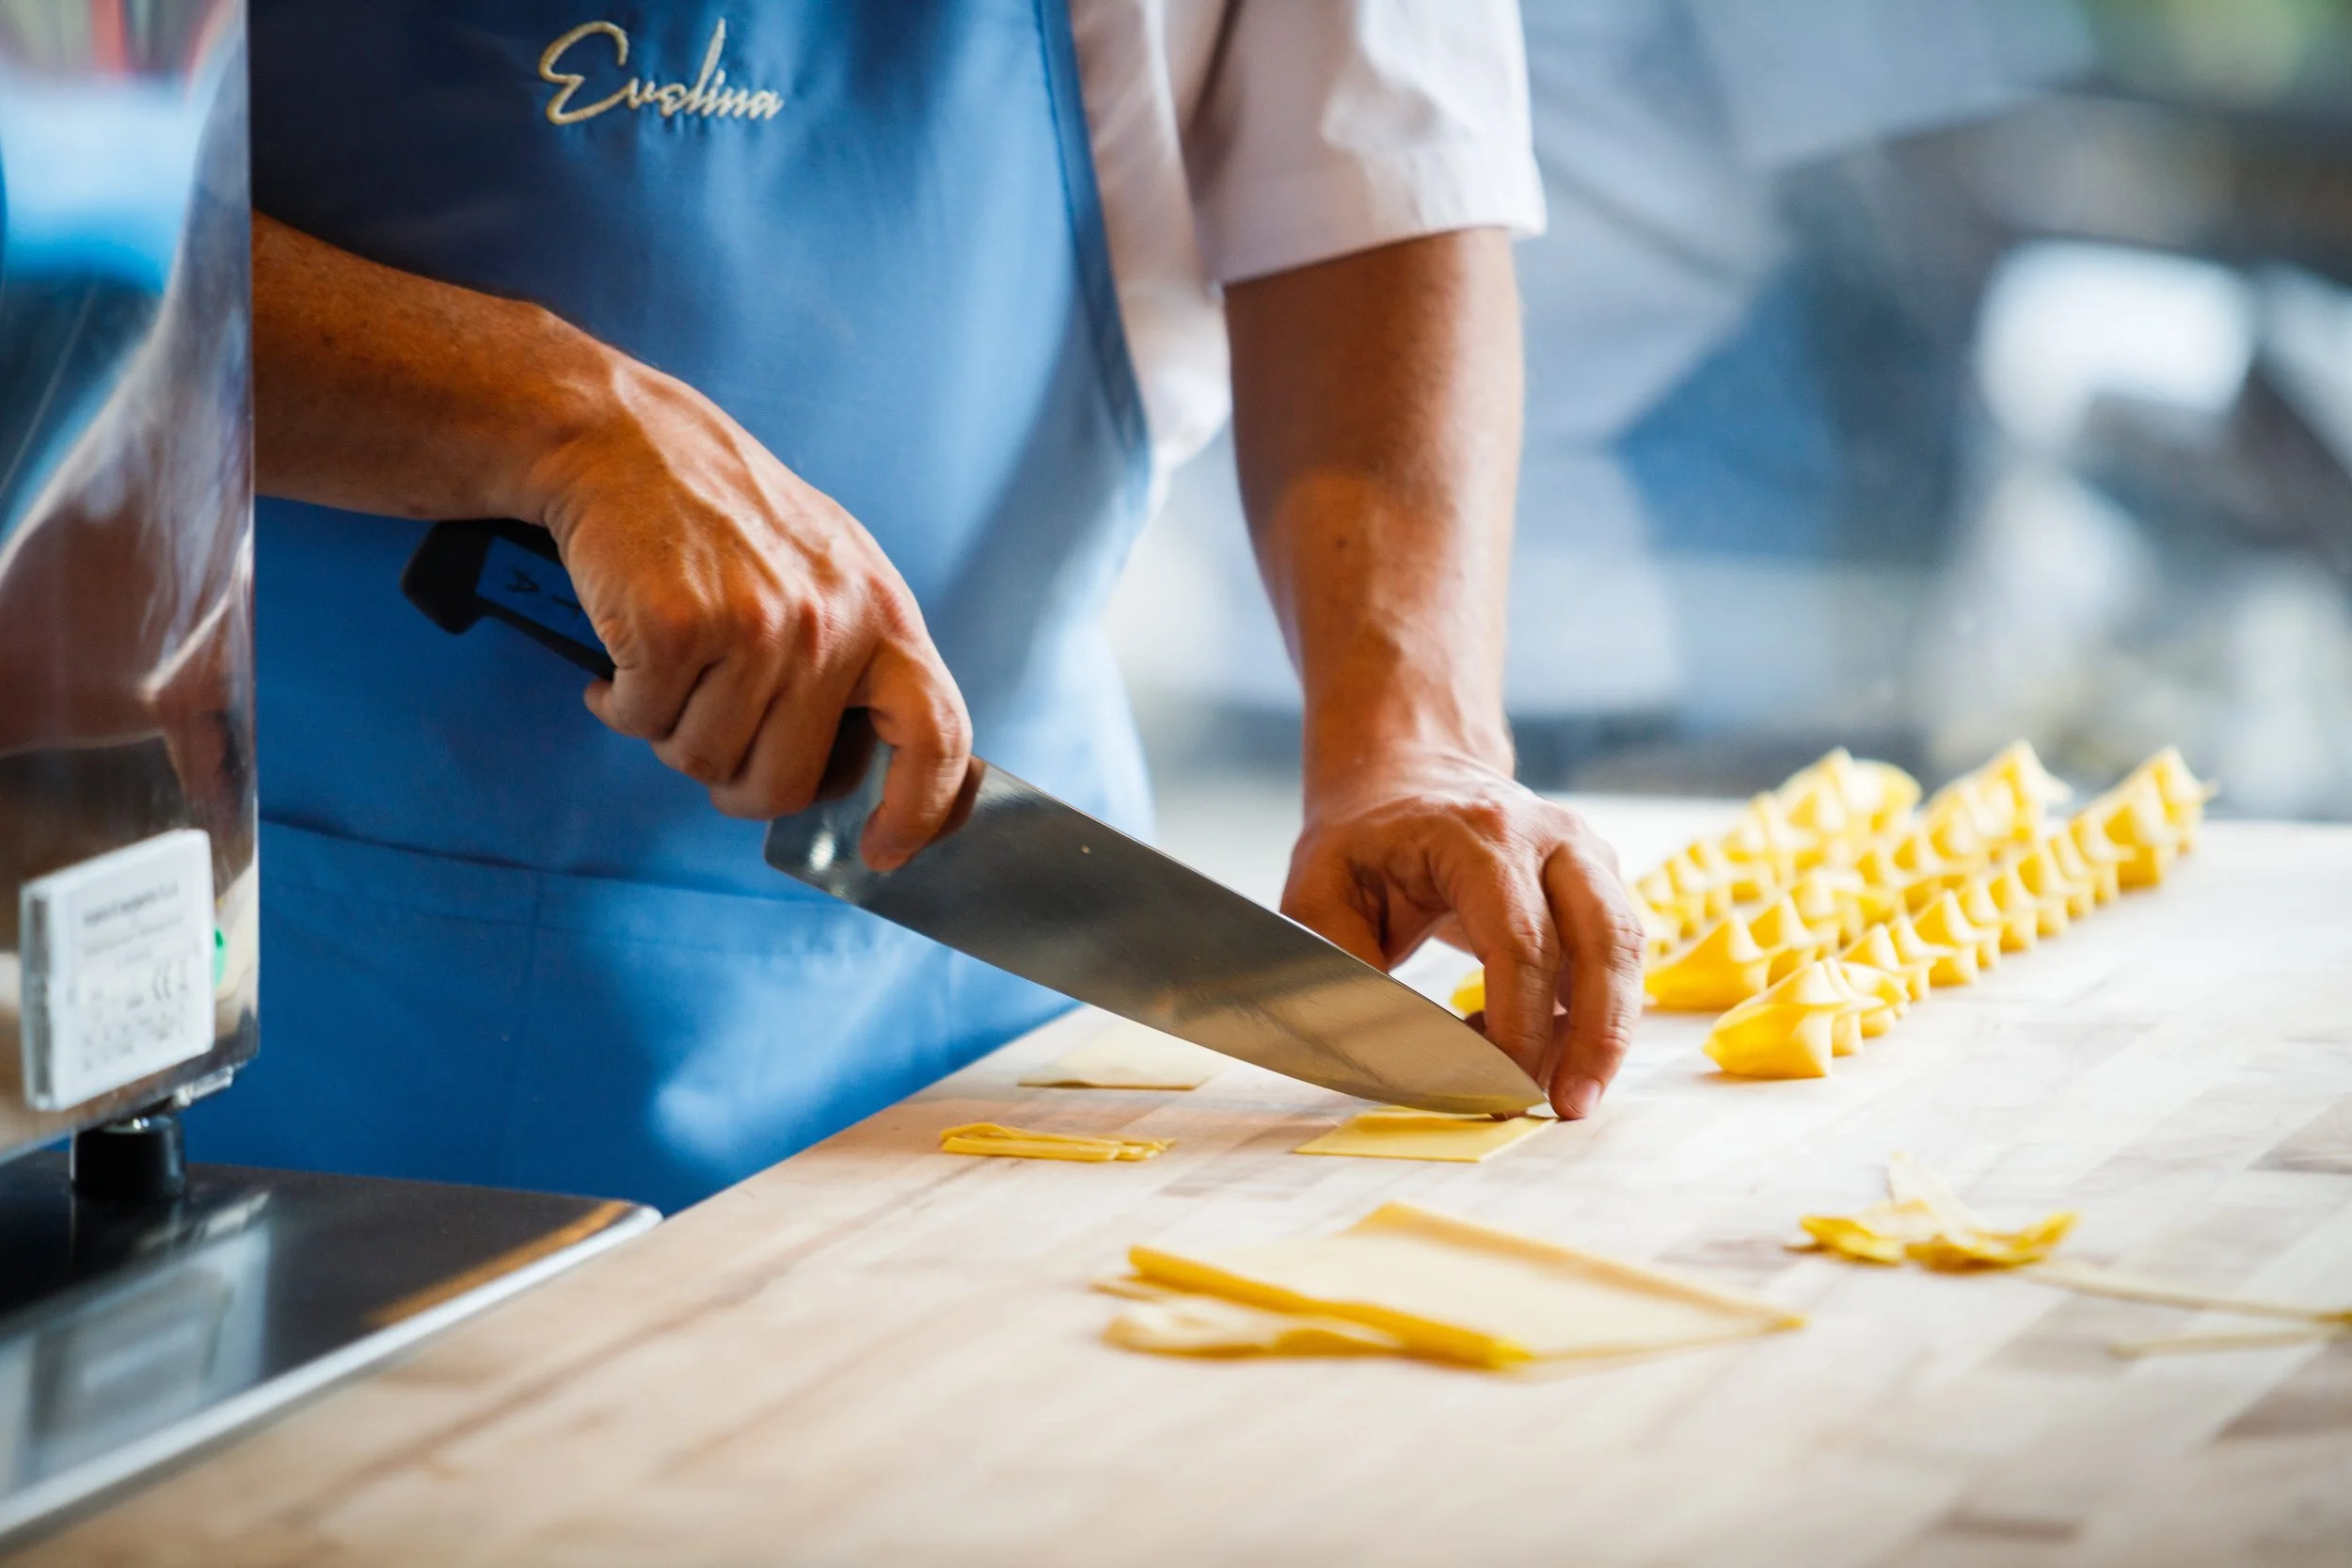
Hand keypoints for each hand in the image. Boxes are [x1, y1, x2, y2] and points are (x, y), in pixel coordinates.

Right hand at [527, 354, 970, 868]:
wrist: (622, 439)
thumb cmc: (723, 518)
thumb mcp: (828, 571)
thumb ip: (860, 663)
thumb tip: (872, 775)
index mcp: (883, 612)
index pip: (938, 734)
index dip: (919, 811)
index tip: (883, 851)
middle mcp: (829, 623)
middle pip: (788, 783)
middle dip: (736, 784)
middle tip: (709, 736)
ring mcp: (755, 626)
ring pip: (705, 762)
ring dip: (671, 733)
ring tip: (669, 670)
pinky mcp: (676, 627)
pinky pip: (641, 722)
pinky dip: (619, 702)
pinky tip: (623, 654)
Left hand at [1282, 753, 1644, 1119]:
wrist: (1406, 775)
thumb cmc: (1363, 840)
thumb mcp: (1318, 896)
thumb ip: (1340, 974)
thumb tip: (1376, 1055)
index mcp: (1480, 833)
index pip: (1521, 940)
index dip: (1518, 1025)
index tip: (1498, 1088)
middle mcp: (1551, 837)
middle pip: (1605, 939)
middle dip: (1595, 1036)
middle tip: (1569, 1107)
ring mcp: (1586, 855)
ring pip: (1625, 950)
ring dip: (1606, 1031)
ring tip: (1564, 1094)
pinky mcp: (1600, 884)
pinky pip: (1613, 958)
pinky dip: (1586, 1013)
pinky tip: (1534, 1046)